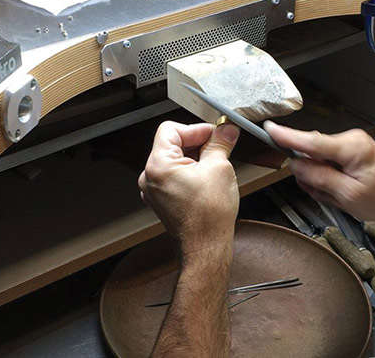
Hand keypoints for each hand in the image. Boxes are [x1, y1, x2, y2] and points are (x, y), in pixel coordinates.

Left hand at [139, 121, 239, 255]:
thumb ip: (220, 143)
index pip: (171, 129)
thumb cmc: (208, 216)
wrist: (206, 246)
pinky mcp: (161, 199)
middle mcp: (149, 177)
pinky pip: (173, 175)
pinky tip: (206, 180)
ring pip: (174, 159)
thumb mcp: (219, 168)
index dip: (195, 129)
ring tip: (213, 167)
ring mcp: (153, 189)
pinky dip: (189, 172)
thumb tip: (225, 130)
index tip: (213, 134)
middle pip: (172, 144)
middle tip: (218, 147)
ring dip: (194, 158)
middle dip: (197, 143)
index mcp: (158, 165)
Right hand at [264, 121, 374, 220]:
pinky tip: (343, 189)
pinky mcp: (350, 150)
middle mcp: (350, 140)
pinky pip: (327, 163)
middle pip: (311, 153)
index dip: (287, 136)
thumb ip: (320, 179)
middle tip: (329, 194)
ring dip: (322, 179)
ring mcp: (350, 143)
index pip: (311, 140)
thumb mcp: (349, 196)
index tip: (269, 129)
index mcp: (350, 148)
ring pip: (318, 160)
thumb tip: (297, 166)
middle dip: (312, 175)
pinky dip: (329, 178)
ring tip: (341, 194)